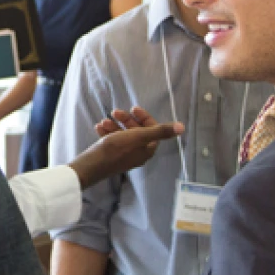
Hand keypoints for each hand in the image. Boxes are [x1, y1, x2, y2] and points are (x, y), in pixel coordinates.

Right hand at [68, 107, 182, 188]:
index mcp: (147, 149)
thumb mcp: (139, 136)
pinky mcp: (111, 155)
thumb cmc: (116, 149)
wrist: (92, 165)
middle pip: (136, 131)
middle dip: (126, 120)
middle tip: (115, 111)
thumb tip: (182, 127)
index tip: (133, 108)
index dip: (144, 117)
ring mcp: (124, 155)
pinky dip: (107, 132)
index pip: (152, 130)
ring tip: (104, 120)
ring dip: (115, 124)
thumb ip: (160, 131)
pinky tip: (99, 127)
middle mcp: (137, 153)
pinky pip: (112, 140)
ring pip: (122, 134)